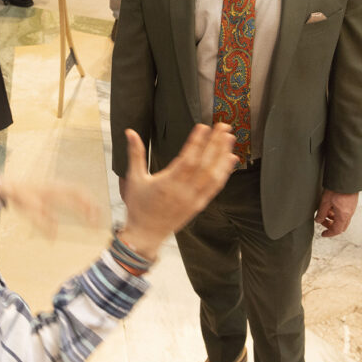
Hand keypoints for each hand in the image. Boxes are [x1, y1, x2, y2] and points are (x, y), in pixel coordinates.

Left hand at [0, 178, 100, 237]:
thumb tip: (53, 239)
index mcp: (54, 190)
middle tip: (99, 220)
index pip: (77, 194)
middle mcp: (58, 187)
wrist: (9, 187)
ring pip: (78, 193)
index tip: (93, 219)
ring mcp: (57, 188)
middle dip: (92, 205)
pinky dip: (80, 203)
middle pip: (81, 192)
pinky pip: (72, 195)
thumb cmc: (19, 198)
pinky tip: (83, 213)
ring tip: (95, 218)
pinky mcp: (55, 192)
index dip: (88, 205)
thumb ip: (41, 224)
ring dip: (88, 203)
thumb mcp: (28, 211)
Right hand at [118, 124, 236, 259]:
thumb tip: (130, 132)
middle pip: (204, 164)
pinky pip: (215, 187)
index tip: (203, 127)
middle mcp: (183, 191)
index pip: (186, 160)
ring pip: (213, 175)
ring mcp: (193, 199)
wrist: (146, 234)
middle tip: (223, 126)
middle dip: (215, 144)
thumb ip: (135, 153)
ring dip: (223, 155)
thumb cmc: (139, 207)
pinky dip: (225, 172)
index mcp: (167, 183)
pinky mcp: (199, 205)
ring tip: (229, 138)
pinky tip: (231, 159)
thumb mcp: (133, 178)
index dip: (196, 143)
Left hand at [314, 190, 357, 237]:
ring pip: (343, 219)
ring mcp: (352, 208)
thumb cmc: (336, 189)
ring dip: (334, 219)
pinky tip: (331, 206)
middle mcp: (349, 214)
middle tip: (322, 221)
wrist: (347, 178)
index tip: (323, 234)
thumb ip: (321, 213)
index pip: (336, 230)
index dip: (329, 233)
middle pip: (341, 226)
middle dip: (331, 226)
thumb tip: (318, 220)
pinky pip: (345, 213)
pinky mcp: (352, 203)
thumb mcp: (325, 202)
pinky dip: (337, 213)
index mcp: (343, 216)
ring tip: (325, 211)